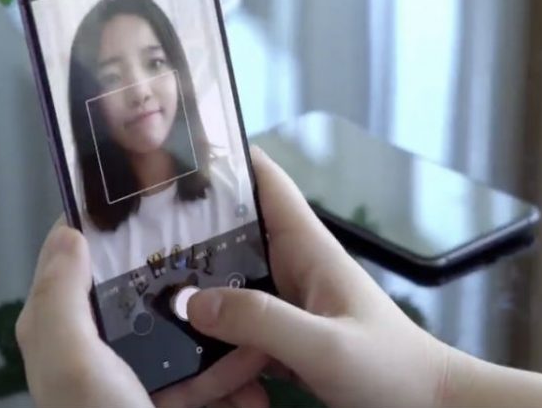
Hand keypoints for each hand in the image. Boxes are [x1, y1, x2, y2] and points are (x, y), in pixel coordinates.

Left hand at [16, 217, 271, 407]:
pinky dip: (243, 377)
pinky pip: (220, 379)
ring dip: (231, 332)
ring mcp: (150, 383)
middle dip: (197, 279)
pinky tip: (262, 371)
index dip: (120, 227)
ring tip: (257, 324)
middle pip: (156, 292)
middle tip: (229, 258)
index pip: (90, 263)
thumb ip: (59, 298)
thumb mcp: (68, 365)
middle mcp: (110, 354)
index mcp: (74, 336)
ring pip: (198, 333)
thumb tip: (70, 233)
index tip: (162, 194)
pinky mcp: (186, 406)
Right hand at [184, 147, 468, 407]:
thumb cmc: (394, 371)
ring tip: (193, 384)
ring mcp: (284, 308)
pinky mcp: (280, 344)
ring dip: (202, 342)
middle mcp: (290, 270)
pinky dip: (222, 371)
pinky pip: (233, 346)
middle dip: (186, 272)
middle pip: (222, 248)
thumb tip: (191, 301)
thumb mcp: (327, 346)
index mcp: (307, 249)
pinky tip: (230, 397)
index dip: (222, 160)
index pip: (264, 182)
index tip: (169, 158)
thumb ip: (263, 321)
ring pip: (221, 307)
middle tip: (147, 294)